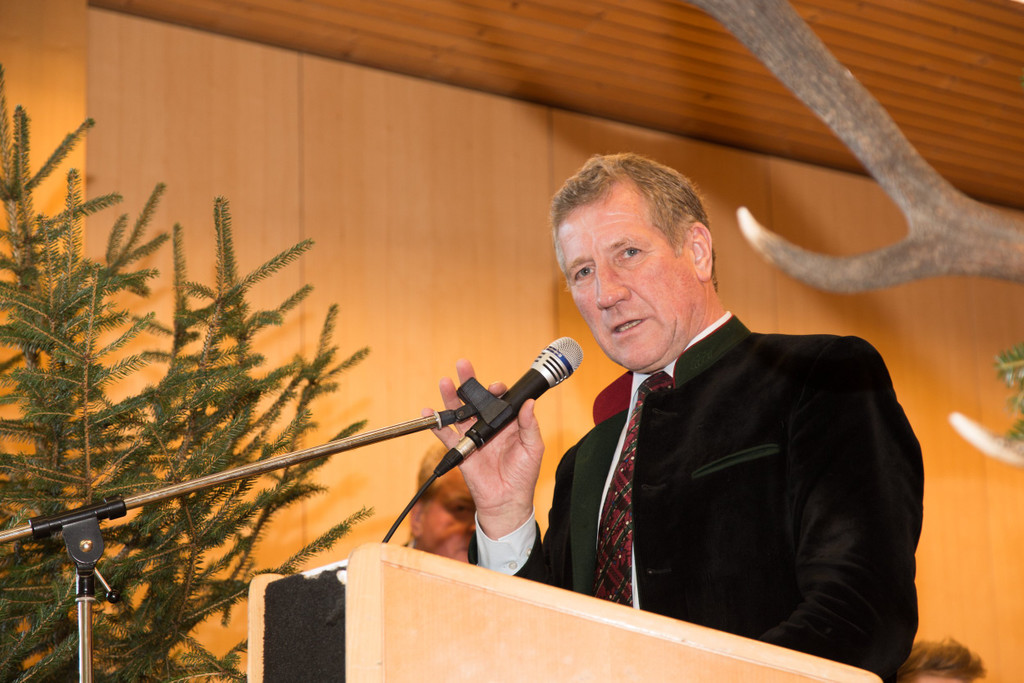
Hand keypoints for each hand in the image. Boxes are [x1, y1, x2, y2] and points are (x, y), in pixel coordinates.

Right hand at [424, 358, 543, 538]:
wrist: (508, 501)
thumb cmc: (524, 475)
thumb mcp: (532, 448)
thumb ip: (530, 425)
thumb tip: (530, 403)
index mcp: (507, 424)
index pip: (499, 400)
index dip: (496, 390)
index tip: (496, 387)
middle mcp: (489, 427)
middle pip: (476, 400)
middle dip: (469, 382)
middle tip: (463, 365)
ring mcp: (473, 437)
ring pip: (460, 413)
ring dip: (452, 398)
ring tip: (446, 382)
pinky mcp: (461, 451)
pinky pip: (446, 436)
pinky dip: (437, 424)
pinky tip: (429, 412)